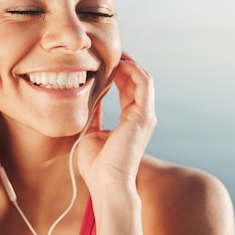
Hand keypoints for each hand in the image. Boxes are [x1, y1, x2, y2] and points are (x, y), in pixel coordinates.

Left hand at [77, 53, 155, 192]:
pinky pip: (144, 84)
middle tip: (107, 51)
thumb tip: (90, 100)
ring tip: (114, 53)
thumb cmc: (97, 166)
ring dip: (129, 64)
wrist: (106, 183)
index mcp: (129, 121)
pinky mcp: (144, 116)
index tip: (102, 61)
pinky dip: (133, 70)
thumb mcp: (91, 133)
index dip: (117, 73)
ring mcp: (144, 116)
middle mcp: (141, 117)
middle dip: (123, 64)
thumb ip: (94, 115)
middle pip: (136, 81)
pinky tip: (120, 63)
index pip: (127, 89)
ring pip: (142, 79)